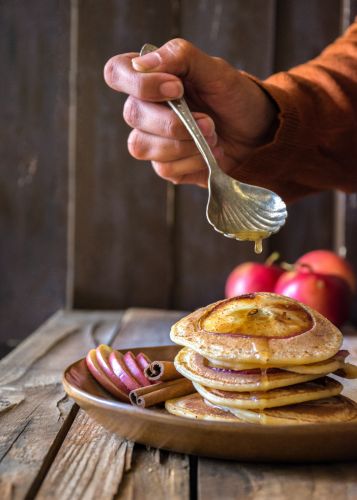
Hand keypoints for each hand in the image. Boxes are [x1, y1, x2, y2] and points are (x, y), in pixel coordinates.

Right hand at [104, 38, 277, 186]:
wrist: (255, 131)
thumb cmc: (234, 96)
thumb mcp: (215, 70)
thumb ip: (181, 58)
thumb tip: (144, 62)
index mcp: (151, 78)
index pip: (117, 73)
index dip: (139, 84)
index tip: (176, 88)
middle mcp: (145, 108)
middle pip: (133, 115)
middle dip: (174, 123)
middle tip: (208, 121)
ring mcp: (152, 139)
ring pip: (143, 147)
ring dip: (184, 145)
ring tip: (212, 136)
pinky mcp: (166, 165)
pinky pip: (164, 169)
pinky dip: (192, 162)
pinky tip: (208, 154)